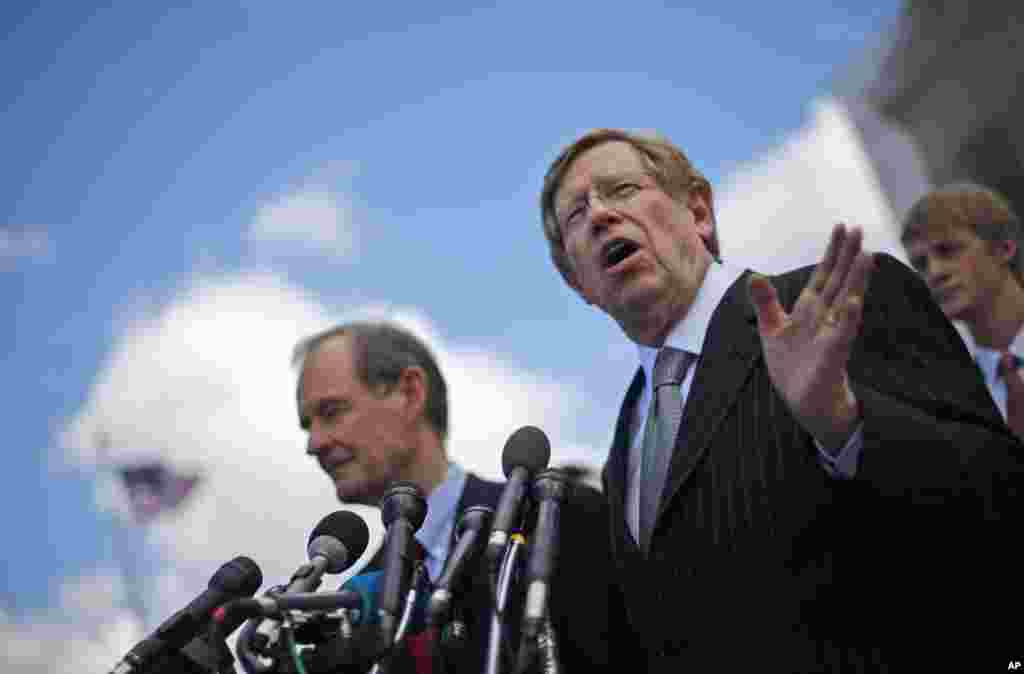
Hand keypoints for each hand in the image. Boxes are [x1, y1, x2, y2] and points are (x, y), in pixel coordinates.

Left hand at [748, 224, 874, 450]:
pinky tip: (853, 303)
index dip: (832, 252)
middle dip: (848, 256)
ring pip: (846, 301)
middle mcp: (825, 317)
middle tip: (858, 229)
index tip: (841, 227)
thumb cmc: (792, 365)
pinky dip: (848, 319)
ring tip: (866, 256)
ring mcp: (832, 334)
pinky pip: (843, 334)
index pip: (824, 274)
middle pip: (838, 281)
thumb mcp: (772, 328)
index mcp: (810, 308)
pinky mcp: (833, 354)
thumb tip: (754, 274)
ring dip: (856, 280)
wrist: (802, 400)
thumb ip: (765, 301)